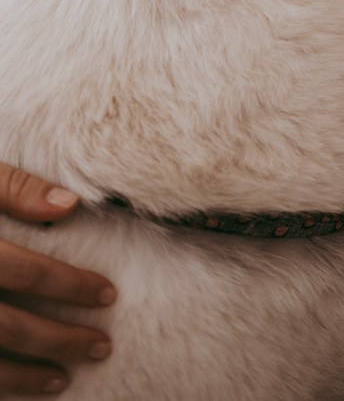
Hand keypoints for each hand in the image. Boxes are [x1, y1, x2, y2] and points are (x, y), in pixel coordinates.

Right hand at [0, 161, 114, 394]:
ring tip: (62, 380)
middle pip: (8, 326)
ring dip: (24, 377)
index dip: (69, 286)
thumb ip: (17, 188)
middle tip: (102, 346)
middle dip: (58, 340)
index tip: (108, 295)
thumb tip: (71, 205)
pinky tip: (15, 387)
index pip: (25, 270)